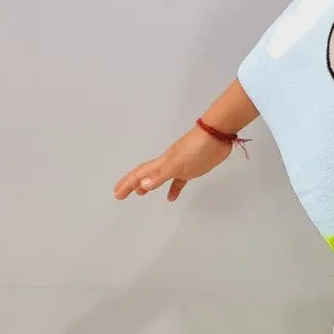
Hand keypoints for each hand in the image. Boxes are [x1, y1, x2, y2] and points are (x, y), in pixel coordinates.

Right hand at [113, 125, 232, 201]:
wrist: (217, 136)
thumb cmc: (196, 148)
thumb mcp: (177, 164)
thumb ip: (161, 175)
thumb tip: (142, 185)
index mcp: (162, 162)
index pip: (140, 174)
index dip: (127, 184)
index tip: (117, 194)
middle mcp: (167, 164)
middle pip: (145, 175)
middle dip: (132, 184)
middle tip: (121, 194)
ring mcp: (180, 166)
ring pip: (160, 178)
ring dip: (149, 185)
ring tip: (141, 194)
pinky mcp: (192, 169)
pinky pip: (179, 181)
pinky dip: (173, 189)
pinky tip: (171, 198)